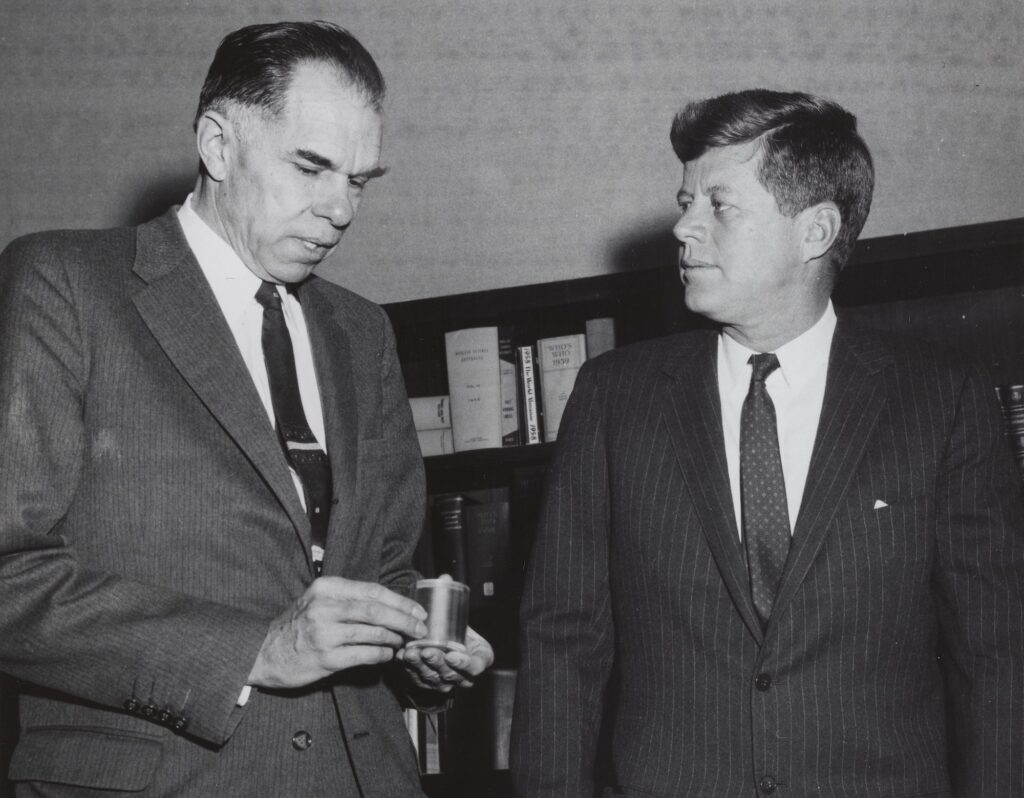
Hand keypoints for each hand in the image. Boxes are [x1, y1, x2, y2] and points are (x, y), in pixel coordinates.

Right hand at [248, 577, 427, 688]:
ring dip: (394, 638)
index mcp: (326, 588)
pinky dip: (381, 654)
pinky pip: (364, 654)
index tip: (417, 610)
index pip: (372, 591)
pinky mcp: (325, 658)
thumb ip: (349, 599)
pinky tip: (388, 654)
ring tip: (403, 641)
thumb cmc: (298, 625)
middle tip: (420, 628)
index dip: (399, 601)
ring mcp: (324, 634)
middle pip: (376, 611)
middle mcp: (324, 608)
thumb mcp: (318, 601)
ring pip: (372, 632)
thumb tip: (391, 605)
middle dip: (404, 619)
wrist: (264, 652)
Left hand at [397, 626, 493, 692]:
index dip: (463, 664)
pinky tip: (402, 656)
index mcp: (479, 661)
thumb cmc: (459, 629)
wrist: (447, 638)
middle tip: (427, 651)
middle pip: (450, 674)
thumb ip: (460, 618)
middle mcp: (463, 676)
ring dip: (420, 665)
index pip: (473, 667)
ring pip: (431, 676)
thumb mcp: (467, 622)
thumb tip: (446, 592)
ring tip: (411, 653)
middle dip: (437, 662)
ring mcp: (444, 682)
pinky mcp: (426, 683)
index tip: (451, 655)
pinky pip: (416, 677)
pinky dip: (408, 666)